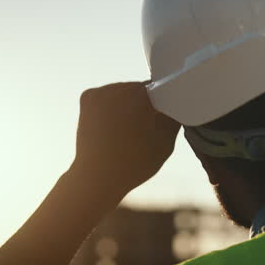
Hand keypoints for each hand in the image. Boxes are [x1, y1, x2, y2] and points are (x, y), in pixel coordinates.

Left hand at [71, 81, 179, 195]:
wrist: (97, 177)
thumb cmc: (135, 163)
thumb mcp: (166, 141)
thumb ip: (174, 116)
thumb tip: (177, 104)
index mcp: (138, 95)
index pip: (160, 88)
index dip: (165, 102)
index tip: (166, 117)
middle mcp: (117, 87)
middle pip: (139, 89)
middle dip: (145, 103)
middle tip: (148, 125)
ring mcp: (99, 91)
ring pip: (123, 91)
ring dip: (128, 104)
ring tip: (130, 128)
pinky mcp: (87, 98)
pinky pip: (108, 96)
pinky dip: (112, 106)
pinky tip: (115, 126)